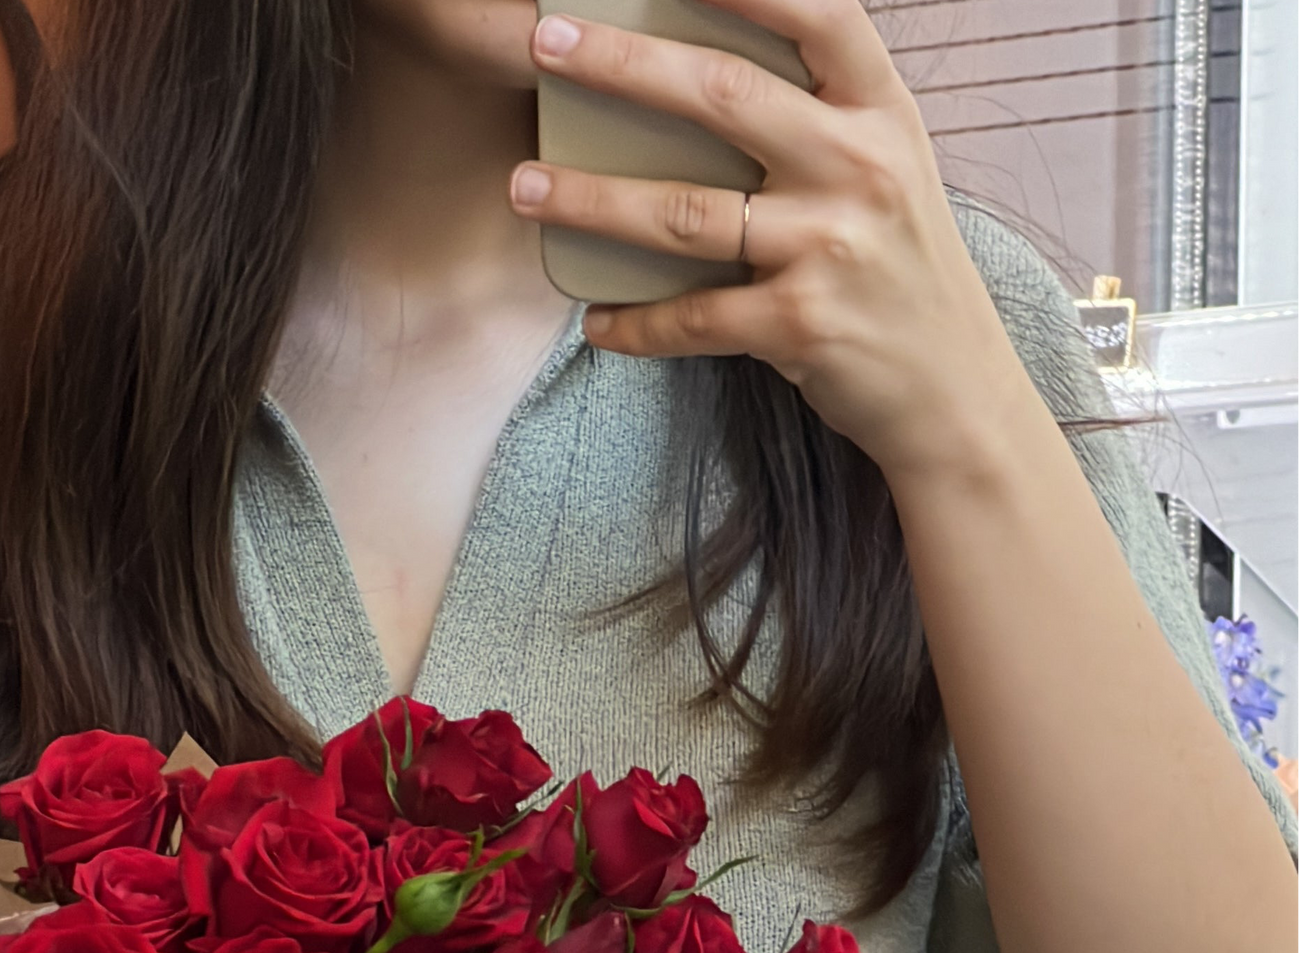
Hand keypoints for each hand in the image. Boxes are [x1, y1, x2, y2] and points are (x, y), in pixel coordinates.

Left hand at [513, 0, 1039, 481]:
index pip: (814, 14)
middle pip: (721, 95)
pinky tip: (596, 320)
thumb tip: (710, 70)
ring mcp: (828, 248)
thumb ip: (824, 116)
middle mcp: (858, 168)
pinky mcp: (800, 326)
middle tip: (544, 46)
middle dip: (620, 65)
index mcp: (881, 113)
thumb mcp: (890, 169)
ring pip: (685, 213)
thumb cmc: (902, 271)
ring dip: (590, 199)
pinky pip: (693, 319)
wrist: (953, 391)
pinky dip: (636, 324)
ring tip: (524, 187)